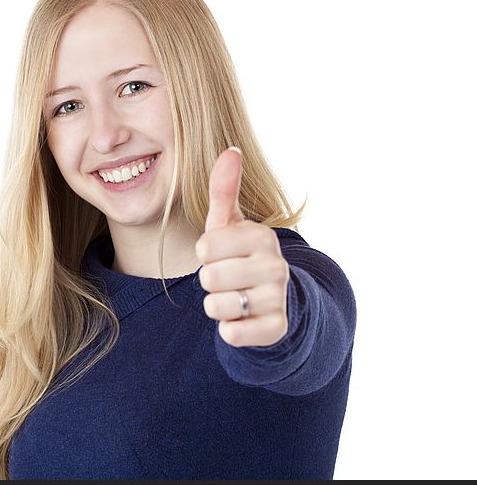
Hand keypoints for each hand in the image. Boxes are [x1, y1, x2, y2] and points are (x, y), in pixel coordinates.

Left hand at [195, 147, 289, 347]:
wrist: (273, 299)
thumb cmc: (240, 256)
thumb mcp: (229, 224)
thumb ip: (223, 190)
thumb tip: (230, 150)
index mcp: (260, 236)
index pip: (205, 248)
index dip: (205, 255)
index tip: (221, 255)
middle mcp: (275, 265)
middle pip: (209, 278)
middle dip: (210, 282)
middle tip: (227, 279)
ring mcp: (278, 298)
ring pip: (217, 306)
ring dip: (217, 306)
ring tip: (234, 297)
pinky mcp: (276, 328)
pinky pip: (233, 333)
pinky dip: (229, 329)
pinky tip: (242, 319)